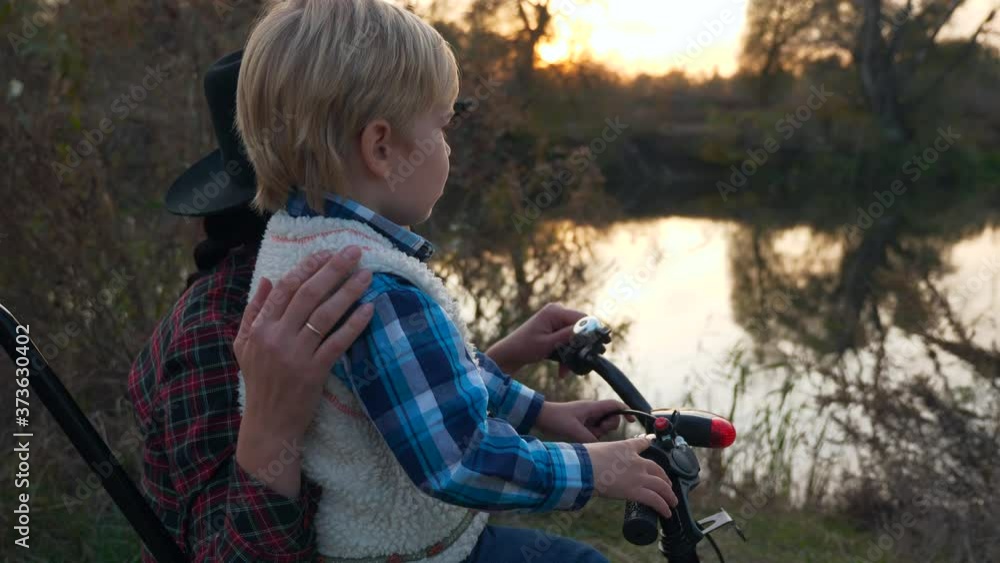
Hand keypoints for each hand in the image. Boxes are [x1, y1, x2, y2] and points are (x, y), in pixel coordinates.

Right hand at [234, 247, 373, 496]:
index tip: (327, 251)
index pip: (286, 288)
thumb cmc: (259, 384)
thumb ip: (254, 311)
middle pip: (308, 294)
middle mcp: (276, 337)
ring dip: (348, 292)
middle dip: (332, 269)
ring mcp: (295, 355)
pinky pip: (337, 342)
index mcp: (260, 328)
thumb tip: (268, 279)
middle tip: (355, 252)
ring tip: (366, 275)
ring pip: (325, 315)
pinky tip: (368, 309)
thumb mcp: (244, 346)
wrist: (268, 426)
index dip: (308, 267)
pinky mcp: (313, 373)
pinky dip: (354, 325)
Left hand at [485, 303, 585, 375]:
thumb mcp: (549, 343)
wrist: (509, 354)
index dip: (592, 333)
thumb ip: (569, 335)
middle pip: (580, 329)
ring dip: (571, 355)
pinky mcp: (554, 328)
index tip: (597, 350)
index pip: (583, 319)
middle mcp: (557, 311)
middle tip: (579, 365)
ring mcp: (555, 320)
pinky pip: (567, 340)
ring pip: (574, 338)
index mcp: (555, 311)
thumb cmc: (525, 348)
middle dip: (579, 348)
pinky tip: (562, 371)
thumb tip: (589, 329)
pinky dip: (566, 354)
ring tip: (565, 372)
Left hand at [534, 400, 635, 441]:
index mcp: (593, 407)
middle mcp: (592, 412)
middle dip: (607, 427)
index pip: (616, 406)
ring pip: (603, 428)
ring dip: (598, 433)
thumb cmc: (557, 419)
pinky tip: (579, 436)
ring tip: (582, 433)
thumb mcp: (574, 431)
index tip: (632, 422)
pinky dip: (591, 436)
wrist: (541, 417)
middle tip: (595, 431)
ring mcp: (588, 418)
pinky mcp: (583, 425)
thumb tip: (602, 449)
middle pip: (612, 419)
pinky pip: (594, 432)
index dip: (626, 412)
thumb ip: (590, 440)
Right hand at [584, 436, 678, 518]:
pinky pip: (655, 500)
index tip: (651, 441)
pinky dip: (662, 507)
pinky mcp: (635, 491)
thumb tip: (592, 458)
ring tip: (672, 502)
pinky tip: (666, 512)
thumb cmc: (586, 458)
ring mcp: (638, 477)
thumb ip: (601, 454)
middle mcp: (636, 462)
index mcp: (626, 448)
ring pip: (661, 486)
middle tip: (668, 486)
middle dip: (665, 479)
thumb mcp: (597, 449)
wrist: (584, 466)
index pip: (641, 443)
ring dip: (668, 495)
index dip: (648, 442)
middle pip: (658, 470)